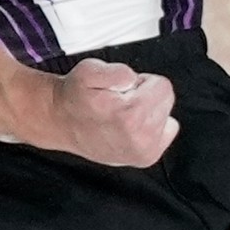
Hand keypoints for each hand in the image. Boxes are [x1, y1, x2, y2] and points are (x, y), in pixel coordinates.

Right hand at [43, 58, 176, 166]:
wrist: (61, 123)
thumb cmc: (75, 98)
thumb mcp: (88, 71)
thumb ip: (115, 71)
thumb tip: (133, 79)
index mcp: (131, 115)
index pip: (162, 86)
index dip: (141, 82)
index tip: (123, 90)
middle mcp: (140, 137)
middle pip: (166, 100)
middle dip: (145, 96)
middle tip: (120, 102)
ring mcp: (144, 151)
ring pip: (166, 115)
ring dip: (147, 111)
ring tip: (122, 115)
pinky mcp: (146, 158)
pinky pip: (167, 132)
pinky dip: (152, 126)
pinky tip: (130, 127)